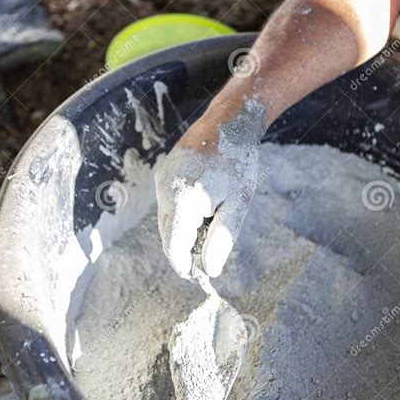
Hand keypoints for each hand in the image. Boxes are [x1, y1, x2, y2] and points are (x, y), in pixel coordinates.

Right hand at [155, 95, 264, 278]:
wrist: (229, 122)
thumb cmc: (238, 162)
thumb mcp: (238, 204)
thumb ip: (222, 239)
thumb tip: (210, 270)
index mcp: (182, 200)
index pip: (173, 248)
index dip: (185, 267)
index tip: (201, 277)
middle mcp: (165, 190)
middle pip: (168, 236)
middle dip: (185, 251)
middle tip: (210, 255)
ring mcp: (161, 180)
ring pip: (167, 221)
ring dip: (184, 231)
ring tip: (213, 222)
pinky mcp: (163, 174)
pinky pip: (168, 205)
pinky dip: (182, 214)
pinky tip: (206, 205)